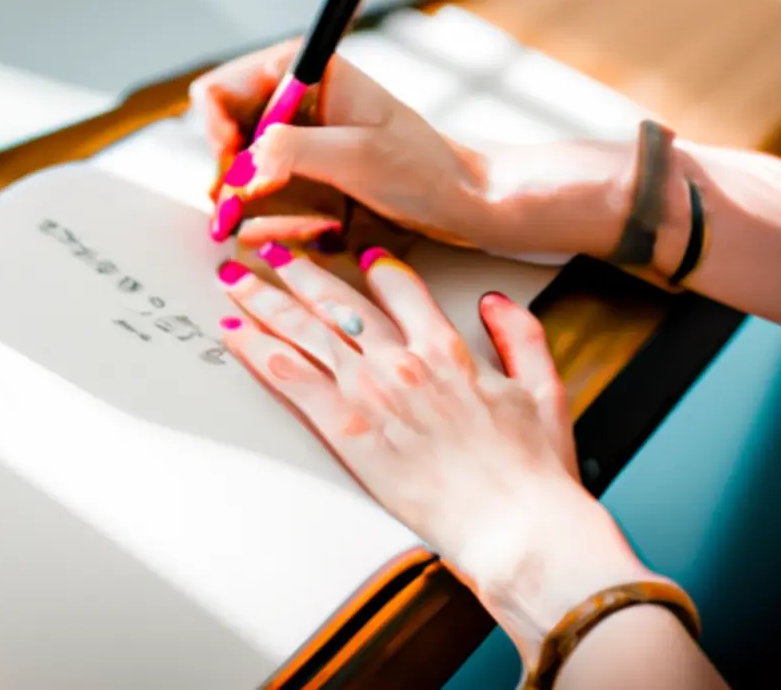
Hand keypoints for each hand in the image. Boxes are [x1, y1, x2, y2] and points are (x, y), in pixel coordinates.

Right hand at [189, 40, 488, 248]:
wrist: (460, 198)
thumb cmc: (422, 168)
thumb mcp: (357, 157)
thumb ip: (293, 150)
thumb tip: (243, 161)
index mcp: (303, 70)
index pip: (218, 90)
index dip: (213, 132)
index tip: (234, 169)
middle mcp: (290, 96)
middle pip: (219, 131)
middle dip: (228, 174)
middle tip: (241, 210)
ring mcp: (293, 132)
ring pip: (235, 166)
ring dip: (248, 201)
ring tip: (292, 225)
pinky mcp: (301, 165)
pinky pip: (258, 190)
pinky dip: (267, 215)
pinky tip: (303, 231)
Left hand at [217, 244, 660, 668]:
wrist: (516, 528)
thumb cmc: (534, 471)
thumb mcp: (544, 390)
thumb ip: (521, 335)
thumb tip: (494, 301)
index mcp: (446, 348)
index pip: (400, 286)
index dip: (377, 267)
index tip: (360, 258)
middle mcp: (401, 361)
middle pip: (336, 301)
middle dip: (297, 272)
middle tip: (268, 251)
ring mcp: (370, 393)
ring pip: (305, 331)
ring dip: (265, 301)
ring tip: (236, 279)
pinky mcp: (347, 431)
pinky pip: (293, 380)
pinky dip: (260, 352)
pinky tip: (237, 335)